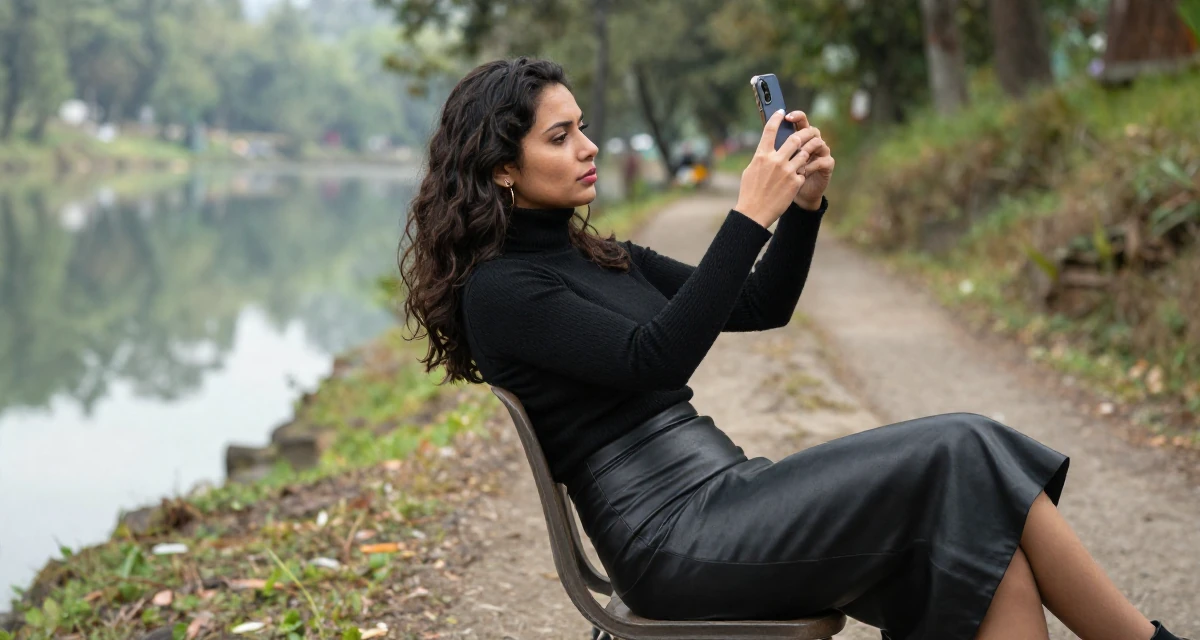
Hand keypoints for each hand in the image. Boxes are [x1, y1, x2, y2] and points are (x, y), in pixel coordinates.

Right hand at [735, 109, 811, 228]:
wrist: (754, 213)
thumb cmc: (749, 192)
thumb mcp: (750, 170)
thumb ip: (761, 158)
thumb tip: (767, 149)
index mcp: (761, 156)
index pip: (770, 130)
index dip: (777, 118)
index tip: (782, 111)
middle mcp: (775, 160)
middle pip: (795, 139)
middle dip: (804, 132)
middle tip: (808, 130)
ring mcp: (787, 171)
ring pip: (805, 153)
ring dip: (808, 150)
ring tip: (811, 149)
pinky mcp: (795, 182)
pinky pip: (803, 171)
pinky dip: (802, 172)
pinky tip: (800, 174)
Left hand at [783, 111, 833, 209]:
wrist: (797, 196)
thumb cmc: (783, 178)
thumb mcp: (775, 162)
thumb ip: (774, 149)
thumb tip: (764, 138)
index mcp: (798, 138)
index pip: (800, 121)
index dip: (795, 116)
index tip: (785, 115)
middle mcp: (811, 142)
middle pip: (811, 129)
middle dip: (803, 131)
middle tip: (794, 137)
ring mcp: (820, 153)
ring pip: (819, 142)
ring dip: (807, 149)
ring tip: (796, 159)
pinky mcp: (827, 165)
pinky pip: (822, 160)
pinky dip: (812, 166)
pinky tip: (802, 172)